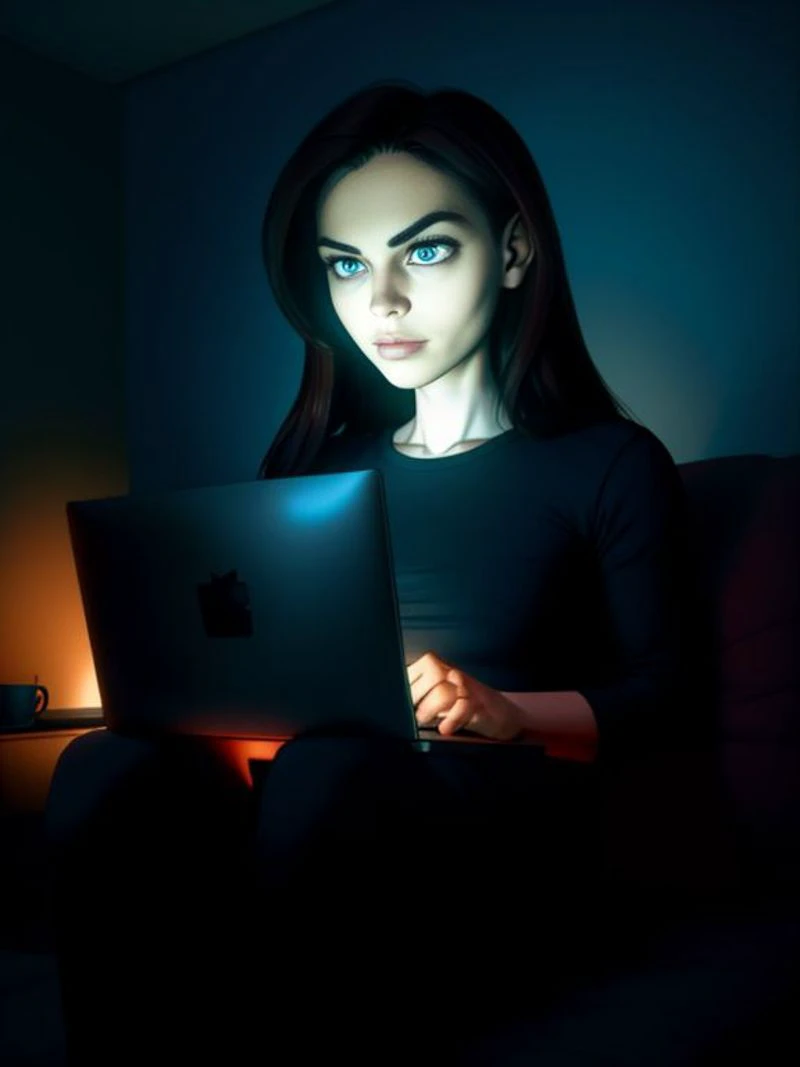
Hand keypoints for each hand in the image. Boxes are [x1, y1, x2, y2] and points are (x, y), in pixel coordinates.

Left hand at [406, 651, 522, 740]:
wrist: (499, 713)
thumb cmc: (459, 704)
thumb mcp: (436, 694)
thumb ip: (416, 694)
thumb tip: (392, 705)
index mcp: (435, 666)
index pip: (413, 670)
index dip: (404, 688)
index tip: (400, 704)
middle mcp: (451, 672)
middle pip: (430, 676)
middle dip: (416, 698)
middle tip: (412, 715)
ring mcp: (467, 687)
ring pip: (444, 692)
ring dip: (430, 710)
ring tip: (425, 722)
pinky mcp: (480, 705)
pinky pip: (463, 708)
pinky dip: (451, 721)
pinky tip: (445, 729)